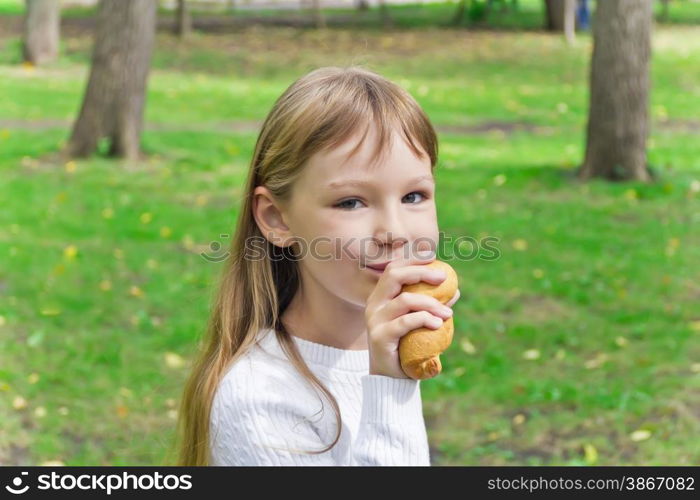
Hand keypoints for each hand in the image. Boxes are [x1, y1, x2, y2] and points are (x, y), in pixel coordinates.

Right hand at [364, 254, 460, 378]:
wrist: (390, 378)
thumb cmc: (406, 346)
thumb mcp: (420, 323)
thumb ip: (433, 306)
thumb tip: (455, 291)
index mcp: (381, 296)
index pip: (393, 268)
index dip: (412, 259)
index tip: (434, 258)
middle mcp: (374, 304)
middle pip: (394, 275)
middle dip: (420, 272)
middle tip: (443, 279)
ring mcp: (375, 320)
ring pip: (405, 300)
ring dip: (431, 304)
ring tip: (448, 313)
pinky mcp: (380, 336)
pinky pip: (406, 322)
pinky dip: (424, 319)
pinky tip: (438, 324)